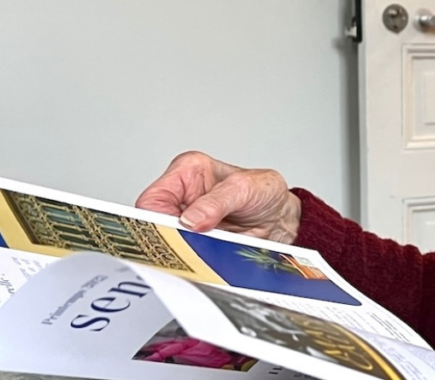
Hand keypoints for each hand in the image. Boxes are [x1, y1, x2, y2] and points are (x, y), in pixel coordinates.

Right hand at [135, 151, 301, 243]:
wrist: (281, 218)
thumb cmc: (265, 193)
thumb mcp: (246, 189)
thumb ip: (218, 201)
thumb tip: (190, 219)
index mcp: (187, 172)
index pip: (153, 198)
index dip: (158, 218)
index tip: (175, 231)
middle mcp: (183, 196)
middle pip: (155, 224)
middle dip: (171, 238)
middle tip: (191, 245)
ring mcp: (188, 222)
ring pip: (168, 244)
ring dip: (185, 251)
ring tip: (207, 250)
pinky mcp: (196, 242)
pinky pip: (185, 257)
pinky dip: (194, 261)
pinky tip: (208, 258)